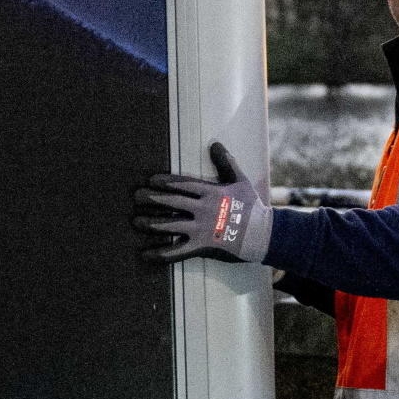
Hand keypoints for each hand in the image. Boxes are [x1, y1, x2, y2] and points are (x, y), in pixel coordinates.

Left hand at [134, 141, 270, 264]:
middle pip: (172, 201)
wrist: (263, 234)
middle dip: (153, 198)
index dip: (166, 181)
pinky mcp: (202, 247)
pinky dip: (160, 253)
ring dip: (152, 223)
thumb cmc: (252, 206)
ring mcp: (201, 229)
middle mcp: (203, 209)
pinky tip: (144, 254)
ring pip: (171, 225)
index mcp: (210, 192)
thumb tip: (215, 143)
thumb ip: (225, 162)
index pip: (183, 184)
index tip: (151, 180)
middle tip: (137, 196)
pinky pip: (176, 251)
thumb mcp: (240, 181)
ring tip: (136, 221)